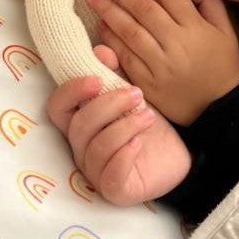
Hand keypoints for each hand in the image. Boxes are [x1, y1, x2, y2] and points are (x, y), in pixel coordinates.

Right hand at [46, 46, 191, 205]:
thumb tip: (101, 49)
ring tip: (148, 115)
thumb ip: (114, 72)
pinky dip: (124, 157)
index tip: (97, 79)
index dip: (71, 91)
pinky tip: (140, 143)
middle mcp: (82, 146)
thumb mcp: (132, 91)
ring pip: (96, 149)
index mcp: (81, 119)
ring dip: (123, 127)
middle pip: (79, 126)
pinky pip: (111, 177)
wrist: (181, 149)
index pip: (57, 106)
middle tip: (137, 93)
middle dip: (108, 105)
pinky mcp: (116, 189)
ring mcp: (96, 170)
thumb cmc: (148, 118)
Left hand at [84, 0, 238, 124]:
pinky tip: (99, 23)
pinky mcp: (146, 83)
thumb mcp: (225, 30)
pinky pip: (125, 57)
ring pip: (129, 31)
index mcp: (195, 27)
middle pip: (143, 8)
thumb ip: (208, 0)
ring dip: (108, 9)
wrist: (218, 110)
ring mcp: (159, 65)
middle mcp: (176, 43)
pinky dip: (111, 39)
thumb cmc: (221, 65)